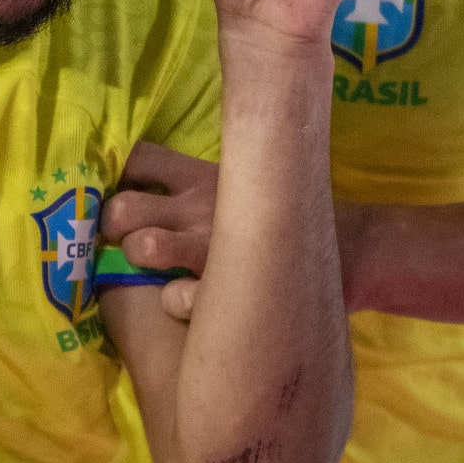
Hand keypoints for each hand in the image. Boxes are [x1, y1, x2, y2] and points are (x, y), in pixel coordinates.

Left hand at [106, 141, 379, 320]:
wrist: (350, 249)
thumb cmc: (283, 215)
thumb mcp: (242, 179)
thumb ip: (194, 182)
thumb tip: (143, 185)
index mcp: (200, 176)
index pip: (138, 158)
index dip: (117, 177)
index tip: (118, 195)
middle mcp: (198, 207)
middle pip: (122, 207)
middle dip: (113, 225)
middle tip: (123, 240)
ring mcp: (210, 247)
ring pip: (143, 249)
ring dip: (139, 261)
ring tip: (153, 270)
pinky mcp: (227, 289)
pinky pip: (179, 298)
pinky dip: (178, 303)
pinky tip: (192, 304)